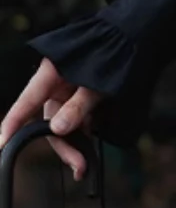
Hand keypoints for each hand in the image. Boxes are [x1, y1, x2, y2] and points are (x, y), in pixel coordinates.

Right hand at [0, 59, 104, 182]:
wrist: (131, 41)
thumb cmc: (112, 56)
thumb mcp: (96, 84)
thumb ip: (77, 107)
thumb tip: (57, 129)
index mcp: (51, 74)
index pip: (26, 103)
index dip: (13, 123)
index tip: (2, 142)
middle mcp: (55, 85)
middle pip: (48, 121)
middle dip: (63, 146)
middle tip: (79, 167)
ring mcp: (67, 92)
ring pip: (62, 124)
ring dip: (74, 143)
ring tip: (86, 161)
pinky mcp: (79, 98)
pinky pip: (75, 120)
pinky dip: (82, 132)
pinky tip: (91, 143)